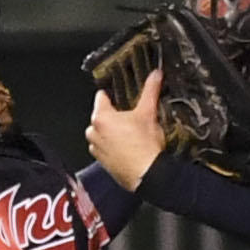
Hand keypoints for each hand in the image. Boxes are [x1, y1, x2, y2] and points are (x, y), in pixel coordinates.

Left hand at [85, 70, 166, 189]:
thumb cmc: (144, 147)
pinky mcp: (101, 161)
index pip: (101, 97)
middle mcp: (93, 132)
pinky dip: (112, 146)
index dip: (112, 95)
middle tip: (131, 119)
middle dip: (114, 116)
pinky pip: (104, 148)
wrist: (147, 174)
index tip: (119, 97)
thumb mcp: (149, 113)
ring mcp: (96, 148)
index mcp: (101, 117)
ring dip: (112, 132)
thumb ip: (150, 91)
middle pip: (102, 116)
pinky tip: (127, 148)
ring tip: (130, 135)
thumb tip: (155, 75)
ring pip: (102, 133)